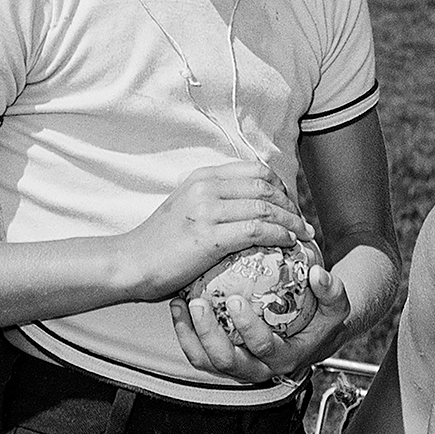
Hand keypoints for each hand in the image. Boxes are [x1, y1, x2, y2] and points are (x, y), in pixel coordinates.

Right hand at [120, 160, 312, 300]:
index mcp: (203, 177)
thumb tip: (251, 206)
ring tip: (304, 235)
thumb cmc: (160, 243)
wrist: (130, 263)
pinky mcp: (209, 235)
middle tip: (303, 223)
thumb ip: (215, 200)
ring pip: (265, 207)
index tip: (292, 205)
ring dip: (292, 221)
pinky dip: (279, 235)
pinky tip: (288, 243)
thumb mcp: (187, 207)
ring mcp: (207, 210)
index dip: (282, 187)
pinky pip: (257, 230)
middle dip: (292, 205)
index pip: (256, 171)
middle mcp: (206, 187)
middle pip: (266, 187)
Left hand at [171, 252, 350, 382]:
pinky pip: (198, 353)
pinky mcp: (223, 360)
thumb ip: (331, 291)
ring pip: (207, 361)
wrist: (314, 334)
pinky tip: (179, 307)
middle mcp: (260, 368)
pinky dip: (185, 333)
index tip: (236, 300)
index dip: (247, 326)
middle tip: (199, 303)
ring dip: (191, 334)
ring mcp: (239, 367)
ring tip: (183, 304)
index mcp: (286, 357)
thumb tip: (319, 274)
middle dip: (209, 333)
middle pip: (227, 360)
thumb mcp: (336, 305)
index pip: (263, 347)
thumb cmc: (323, 318)